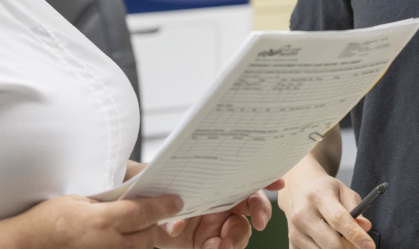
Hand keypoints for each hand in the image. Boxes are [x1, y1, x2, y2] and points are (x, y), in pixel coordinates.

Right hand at [15, 193, 183, 248]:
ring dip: (144, 235)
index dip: (164, 205)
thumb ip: (110, 199)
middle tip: (165, 208)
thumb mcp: (81, 200)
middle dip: (157, 221)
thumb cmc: (49, 220)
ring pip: (141, 248)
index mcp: (104, 221)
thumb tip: (134, 192)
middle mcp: (109, 244)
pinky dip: (131, 246)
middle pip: (149, 233)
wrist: (29, 244)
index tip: (176, 200)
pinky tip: (124, 237)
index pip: (145, 212)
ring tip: (142, 223)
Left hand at [157, 179, 284, 248]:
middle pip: (252, 207)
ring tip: (222, 247)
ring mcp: (216, 225)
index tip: (278, 183)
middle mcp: (222, 204)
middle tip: (257, 223)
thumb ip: (167, 198)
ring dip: (235, 240)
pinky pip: (220, 248)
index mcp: (217, 182)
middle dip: (259, 214)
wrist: (140, 213)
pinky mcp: (206, 243)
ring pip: (239, 233)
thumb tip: (174, 224)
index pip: (245, 178)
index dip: (265, 179)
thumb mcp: (158, 185)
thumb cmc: (152, 188)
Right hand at [277, 158, 372, 248]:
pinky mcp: (291, 242)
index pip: (338, 220)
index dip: (355, 235)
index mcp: (318, 196)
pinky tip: (327, 241)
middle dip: (350, 248)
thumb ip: (356, 208)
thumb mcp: (343, 190)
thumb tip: (365, 227)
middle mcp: (303, 214)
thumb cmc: (323, 189)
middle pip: (331, 243)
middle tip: (358, 244)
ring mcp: (294, 230)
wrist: (297, 188)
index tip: (369, 246)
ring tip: (342, 239)